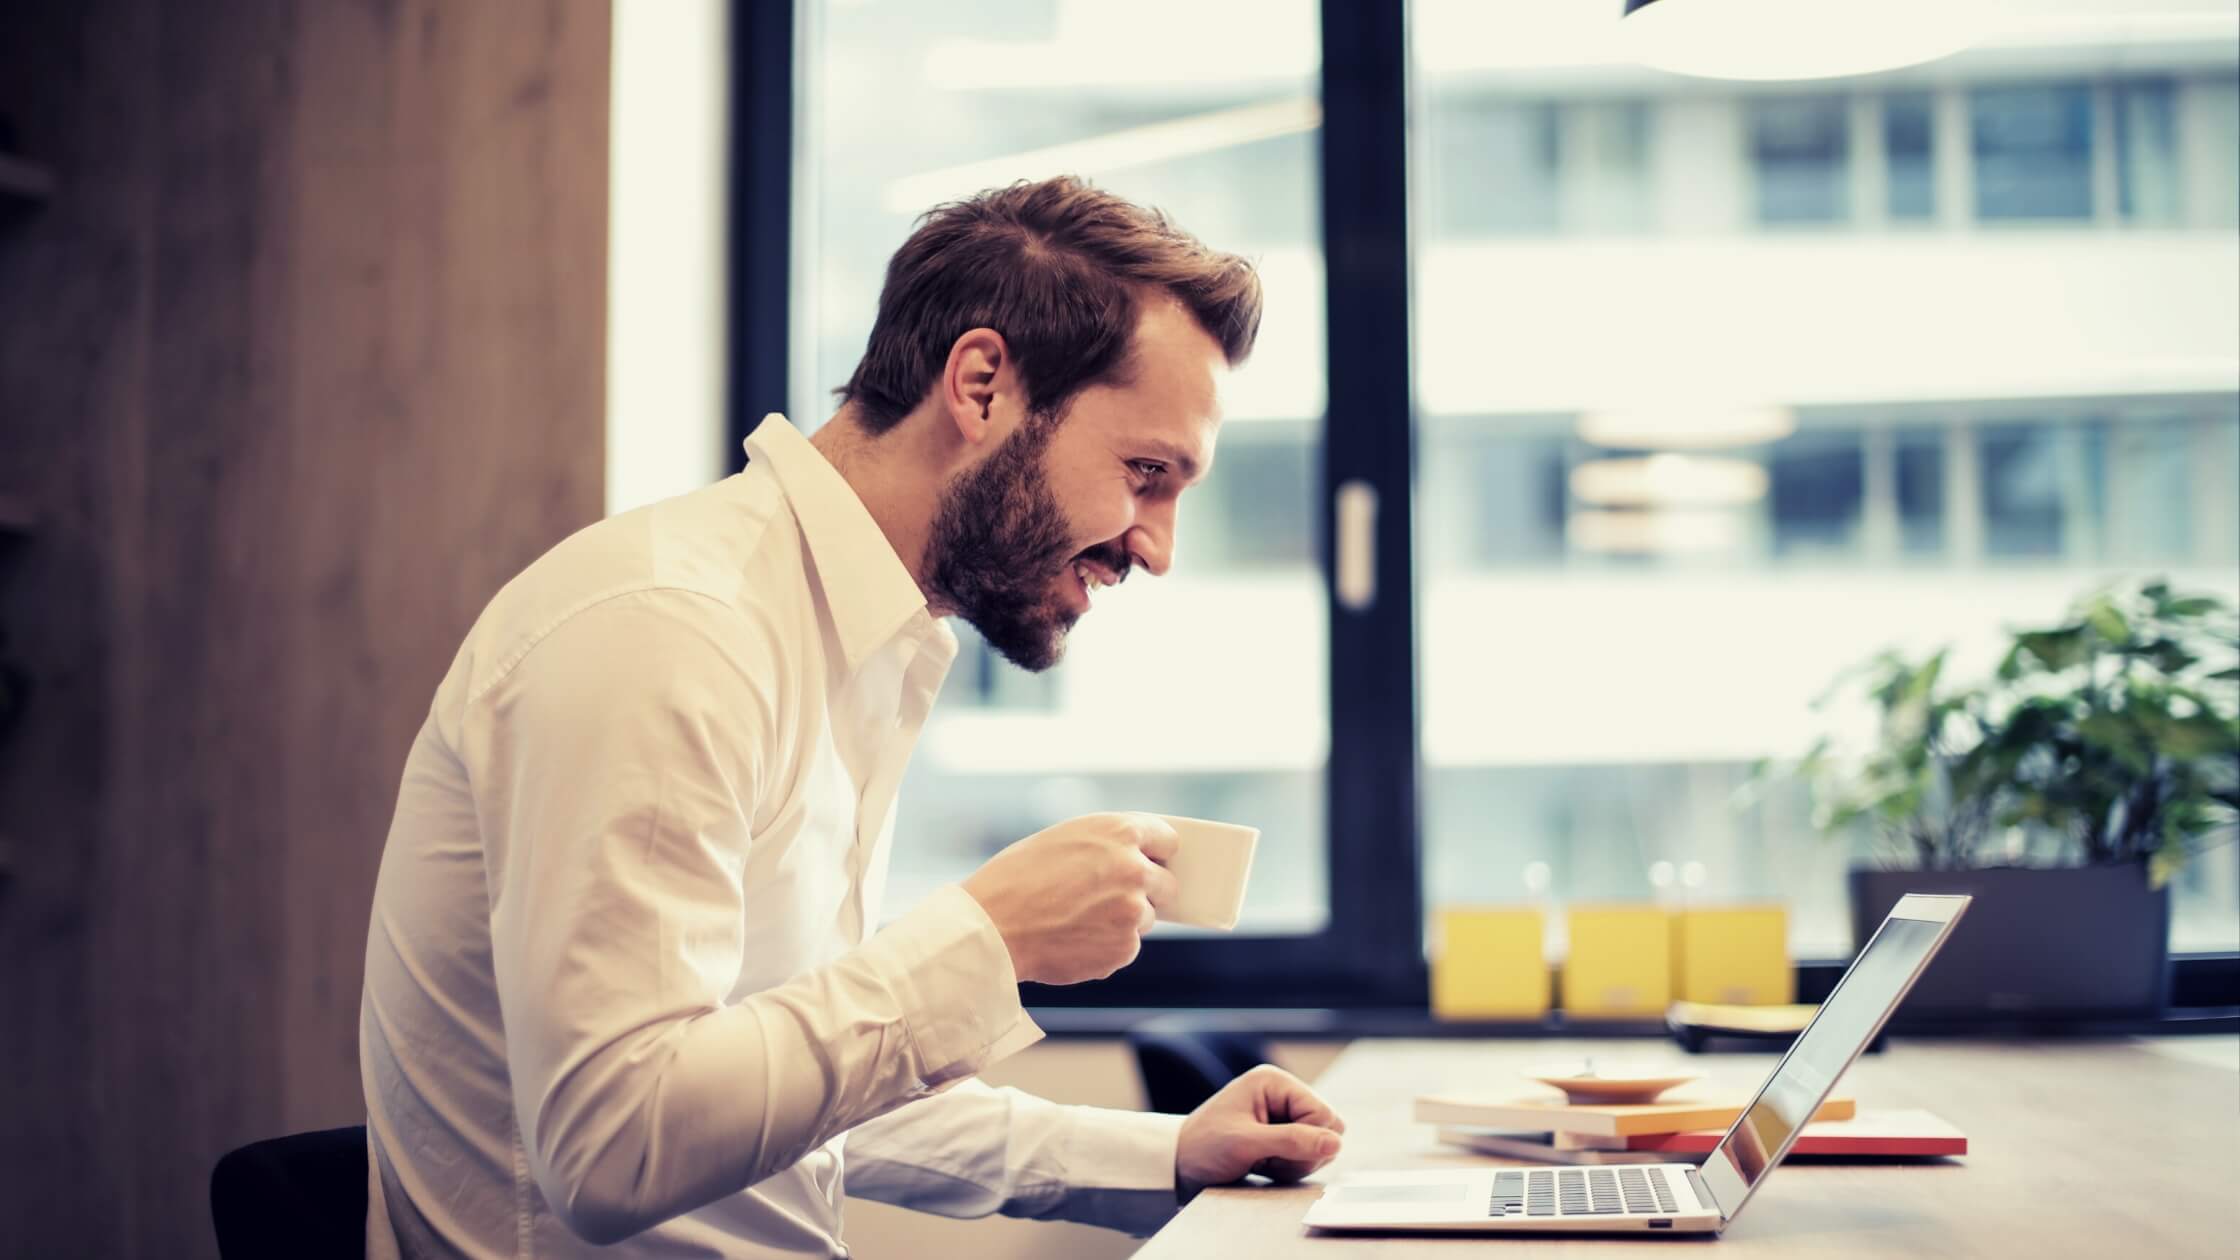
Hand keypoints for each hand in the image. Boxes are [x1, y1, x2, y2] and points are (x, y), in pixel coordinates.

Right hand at [960, 812, 1179, 984]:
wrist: (992, 927)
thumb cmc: (1016, 879)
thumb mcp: (1065, 840)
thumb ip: (1108, 846)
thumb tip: (1141, 860)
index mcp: (1120, 831)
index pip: (1167, 839)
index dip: (1156, 853)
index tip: (1152, 861)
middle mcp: (1135, 869)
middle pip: (1166, 883)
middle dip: (1146, 892)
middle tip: (1113, 898)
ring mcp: (1133, 911)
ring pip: (1144, 918)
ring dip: (1122, 922)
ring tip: (1076, 919)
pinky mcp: (1124, 948)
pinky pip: (1126, 947)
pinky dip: (1106, 947)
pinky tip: (1072, 939)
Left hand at [1175, 1064, 1345, 1202]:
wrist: (1178, 1165)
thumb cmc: (1204, 1147)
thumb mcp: (1245, 1144)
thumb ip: (1292, 1141)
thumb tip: (1335, 1143)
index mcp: (1274, 1082)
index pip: (1323, 1114)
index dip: (1308, 1140)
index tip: (1273, 1151)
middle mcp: (1283, 1094)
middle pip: (1327, 1128)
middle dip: (1303, 1153)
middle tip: (1268, 1159)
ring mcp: (1284, 1115)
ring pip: (1320, 1145)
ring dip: (1295, 1163)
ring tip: (1262, 1162)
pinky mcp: (1282, 1135)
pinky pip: (1308, 1155)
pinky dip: (1290, 1168)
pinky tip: (1264, 1166)